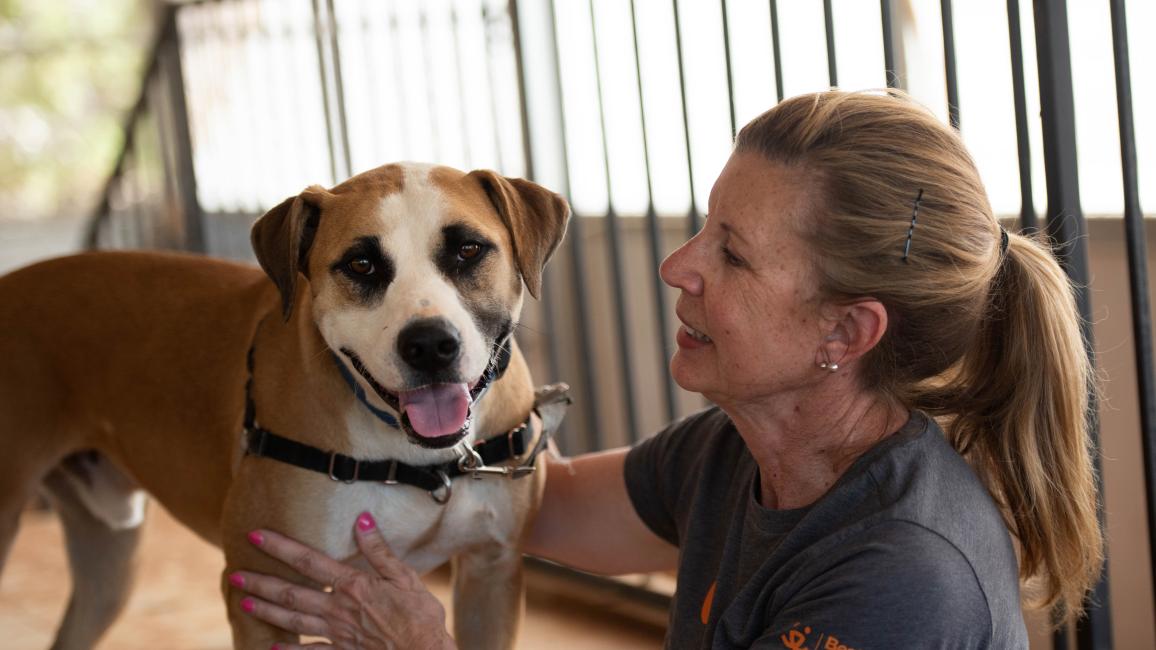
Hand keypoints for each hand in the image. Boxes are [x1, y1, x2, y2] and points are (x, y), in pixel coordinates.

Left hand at [231, 512, 456, 649]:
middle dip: (261, 582)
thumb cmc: (420, 617)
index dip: (281, 547)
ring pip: (294, 621)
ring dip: (266, 611)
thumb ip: (379, 550)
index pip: (309, 561)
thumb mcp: (405, 577)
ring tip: (243, 601)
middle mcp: (338, 609)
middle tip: (234, 574)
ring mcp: (337, 634)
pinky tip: (271, 648)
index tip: (256, 535)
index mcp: (353, 586)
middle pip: (292, 593)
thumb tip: (362, 519)